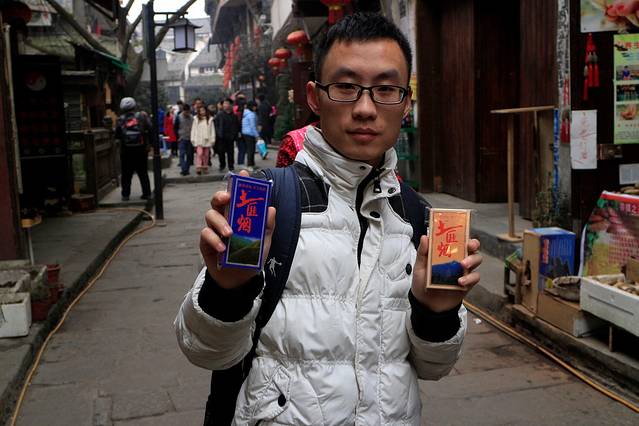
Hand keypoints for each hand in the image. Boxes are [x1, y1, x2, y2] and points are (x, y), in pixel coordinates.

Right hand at [200, 170, 276, 288]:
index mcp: (238, 213)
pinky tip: (222, 247)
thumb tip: (271, 209)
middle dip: (220, 195)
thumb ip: (268, 226)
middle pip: (217, 199)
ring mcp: (214, 228)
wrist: (239, 277)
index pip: (236, 195)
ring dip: (220, 222)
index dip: (237, 182)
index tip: (242, 174)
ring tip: (230, 234)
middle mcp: (224, 217)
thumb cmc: (251, 255)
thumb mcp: (264, 241)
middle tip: (227, 198)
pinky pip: (205, 234)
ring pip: (210, 214)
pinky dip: (214, 239)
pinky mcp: (206, 241)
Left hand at [411, 237, 481, 311]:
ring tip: (463, 265)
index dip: (463, 233)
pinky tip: (460, 281)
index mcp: (447, 252)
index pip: (458, 239)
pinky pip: (475, 278)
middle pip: (472, 247)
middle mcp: (458, 259)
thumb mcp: (419, 267)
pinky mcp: (467, 284)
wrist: (426, 304)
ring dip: (472, 260)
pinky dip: (470, 278)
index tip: (463, 231)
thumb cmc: (423, 283)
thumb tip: (425, 237)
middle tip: (468, 246)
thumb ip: (422, 253)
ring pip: (476, 260)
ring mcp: (463, 271)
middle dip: (473, 244)